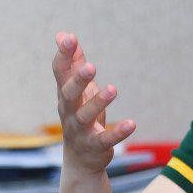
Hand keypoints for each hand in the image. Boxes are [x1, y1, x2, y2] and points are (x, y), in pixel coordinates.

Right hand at [52, 32, 135, 173]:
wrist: (80, 158)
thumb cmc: (79, 115)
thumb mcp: (77, 89)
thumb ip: (73, 63)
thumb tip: (63, 34)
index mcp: (65, 94)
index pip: (60, 73)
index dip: (64, 56)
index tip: (69, 38)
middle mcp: (68, 111)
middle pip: (69, 94)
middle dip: (78, 80)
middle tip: (91, 67)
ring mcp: (80, 130)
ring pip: (85, 116)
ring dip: (98, 102)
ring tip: (113, 89)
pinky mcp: (95, 145)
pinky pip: (105, 139)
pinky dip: (118, 132)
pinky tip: (132, 124)